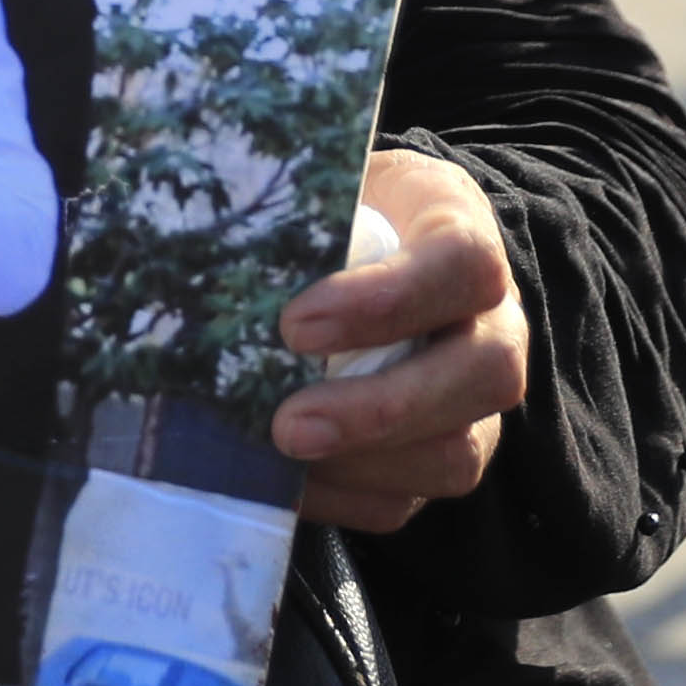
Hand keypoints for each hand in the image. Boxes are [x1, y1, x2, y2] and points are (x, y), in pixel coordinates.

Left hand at [268, 148, 527, 533]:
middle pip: (485, 373)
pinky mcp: (439, 456)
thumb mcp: (317, 183)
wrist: (363, 238)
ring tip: (279, 461)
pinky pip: (408, 502)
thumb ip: (289, 205)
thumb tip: (193, 236)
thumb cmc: (326, 210)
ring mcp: (474, 400)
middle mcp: (492, 321)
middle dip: (382, 410)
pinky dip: (343, 500)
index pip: (464, 264)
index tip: (296, 325)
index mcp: (461, 228)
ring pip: (457, 454)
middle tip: (288, 425)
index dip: (390, 302)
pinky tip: (283, 485)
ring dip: (363, 467)